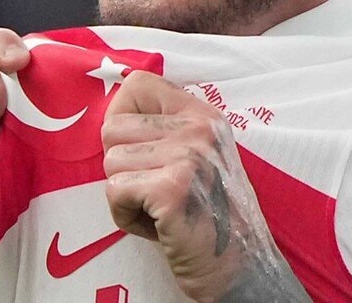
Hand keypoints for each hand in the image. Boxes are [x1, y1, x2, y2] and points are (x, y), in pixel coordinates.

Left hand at [101, 72, 309, 302]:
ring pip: (111, 162)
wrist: (241, 266)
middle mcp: (199, 128)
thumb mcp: (198, 156)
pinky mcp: (172, 189)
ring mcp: (188, 157)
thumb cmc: (207, 216)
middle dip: (122, 166)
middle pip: (113, 128)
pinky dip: (126, 216)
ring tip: (157, 209)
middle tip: (152, 190)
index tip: (135, 148)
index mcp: (203, 114)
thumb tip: (110, 115)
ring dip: (125, 195)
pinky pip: (114, 191)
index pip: (138, 84)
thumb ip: (165, 129)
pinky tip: (156, 226)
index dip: (121, 116)